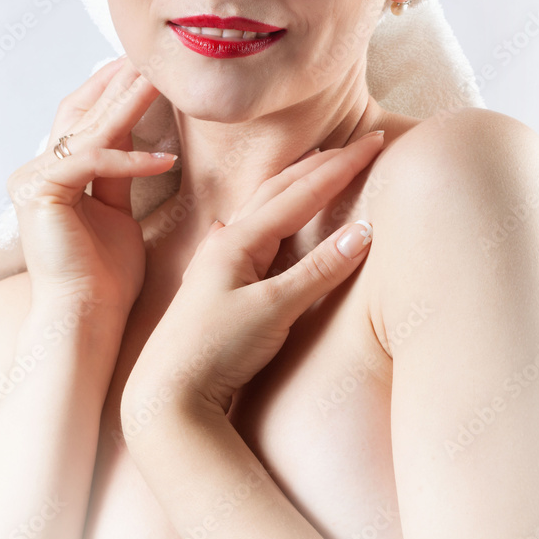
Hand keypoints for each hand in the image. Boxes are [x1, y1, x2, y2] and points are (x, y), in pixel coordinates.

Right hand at [6, 57, 176, 323]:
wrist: (88, 317)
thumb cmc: (105, 276)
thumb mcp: (117, 211)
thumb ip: (119, 174)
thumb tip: (141, 141)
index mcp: (54, 174)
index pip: (85, 118)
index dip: (114, 90)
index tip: (147, 68)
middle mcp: (37, 171)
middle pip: (82, 113)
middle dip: (120, 83)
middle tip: (152, 58)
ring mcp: (32, 179)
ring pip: (89, 130)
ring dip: (129, 103)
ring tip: (161, 81)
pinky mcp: (38, 192)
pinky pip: (92, 162)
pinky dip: (130, 160)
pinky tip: (166, 160)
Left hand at [121, 133, 383, 423]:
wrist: (165, 397)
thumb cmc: (214, 352)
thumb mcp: (274, 310)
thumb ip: (318, 270)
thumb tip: (363, 231)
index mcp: (239, 240)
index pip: (301, 192)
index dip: (340, 166)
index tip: (373, 141)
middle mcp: (225, 242)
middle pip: (279, 189)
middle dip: (321, 164)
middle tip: (357, 144)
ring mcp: (217, 262)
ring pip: (262, 206)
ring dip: (294, 183)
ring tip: (316, 165)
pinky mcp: (215, 284)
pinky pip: (250, 232)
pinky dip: (270, 214)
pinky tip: (254, 220)